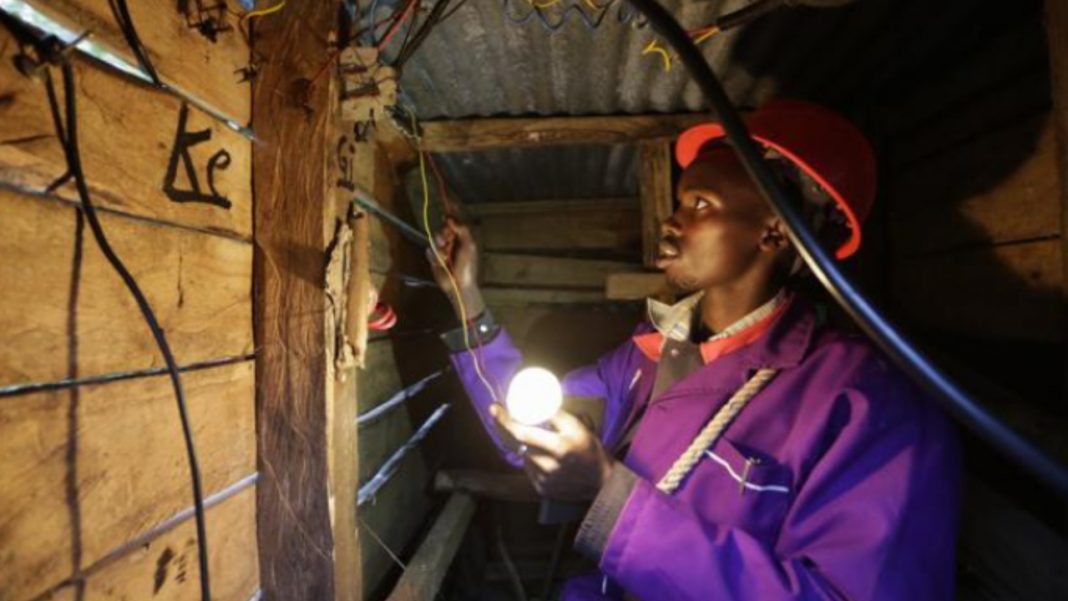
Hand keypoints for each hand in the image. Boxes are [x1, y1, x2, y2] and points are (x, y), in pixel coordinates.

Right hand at [427, 217, 484, 318]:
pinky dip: (436, 256)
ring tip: (446, 255)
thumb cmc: (467, 265)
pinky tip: (442, 262)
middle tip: (448, 240)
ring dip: (441, 246)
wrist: (458, 283)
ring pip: (435, 239)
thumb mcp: (468, 245)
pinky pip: (430, 251)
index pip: (454, 222)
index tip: (447, 204)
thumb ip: (462, 230)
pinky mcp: (434, 258)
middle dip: (444, 233)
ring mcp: (442, 249)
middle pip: (442, 228)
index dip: (450, 213)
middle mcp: (451, 241)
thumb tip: (451, 219)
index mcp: (461, 237)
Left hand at [490, 404, 613, 500]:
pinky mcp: (542, 488)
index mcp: (560, 446)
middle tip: (497, 412)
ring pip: (523, 454)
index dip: (507, 418)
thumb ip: (559, 416)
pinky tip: (541, 455)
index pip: (525, 430)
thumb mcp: (581, 428)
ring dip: (524, 443)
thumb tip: (540, 402)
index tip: (495, 407)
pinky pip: (528, 468)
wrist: (602, 482)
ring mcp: (544, 478)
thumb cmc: (592, 450)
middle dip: (506, 425)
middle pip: (519, 441)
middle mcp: (550, 463)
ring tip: (536, 437)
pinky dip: (531, 458)